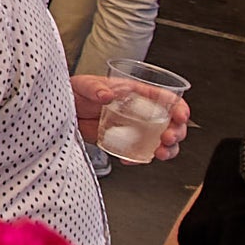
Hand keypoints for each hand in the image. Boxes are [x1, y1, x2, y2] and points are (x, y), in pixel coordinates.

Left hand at [70, 73, 188, 156]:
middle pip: (172, 123)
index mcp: (138, 94)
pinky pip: (140, 154)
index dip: (180, 107)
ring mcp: (136, 130)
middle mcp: (142, 112)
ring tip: (160, 153)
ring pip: (162, 142)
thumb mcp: (84, 85)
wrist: (64, 111)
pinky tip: (130, 159)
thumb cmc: (77, 92)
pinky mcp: (125, 143)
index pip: (168, 99)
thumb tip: (106, 95)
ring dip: (167, 150)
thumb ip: (95, 88)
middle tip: (168, 138)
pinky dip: (139, 159)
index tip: (181, 116)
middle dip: (177, 133)